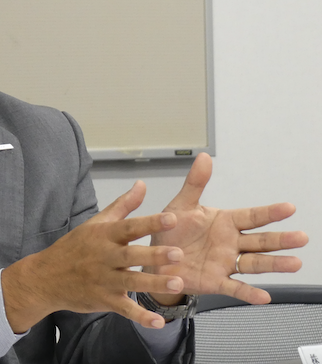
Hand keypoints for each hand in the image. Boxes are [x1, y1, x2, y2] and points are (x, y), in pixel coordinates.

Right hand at [2, 181, 186, 332]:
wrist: (46, 277)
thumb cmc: (74, 248)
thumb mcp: (95, 223)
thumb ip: (123, 205)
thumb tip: (141, 185)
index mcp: (103, 235)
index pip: (129, 227)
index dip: (150, 223)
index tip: (172, 219)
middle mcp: (104, 257)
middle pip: (131, 255)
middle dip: (154, 255)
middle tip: (178, 254)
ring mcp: (104, 280)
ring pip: (131, 282)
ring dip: (154, 284)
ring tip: (177, 284)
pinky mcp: (104, 300)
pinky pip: (124, 309)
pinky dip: (140, 317)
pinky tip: (158, 322)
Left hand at [148, 153, 308, 305]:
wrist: (154, 257)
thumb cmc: (171, 230)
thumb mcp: (180, 205)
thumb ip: (195, 184)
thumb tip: (204, 157)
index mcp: (224, 222)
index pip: (251, 216)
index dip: (270, 212)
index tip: (289, 208)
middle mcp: (230, 243)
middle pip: (260, 241)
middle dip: (280, 240)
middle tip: (301, 237)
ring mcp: (225, 262)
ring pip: (254, 263)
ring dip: (274, 264)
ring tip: (294, 263)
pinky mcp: (215, 281)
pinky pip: (234, 287)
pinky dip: (249, 293)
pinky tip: (264, 297)